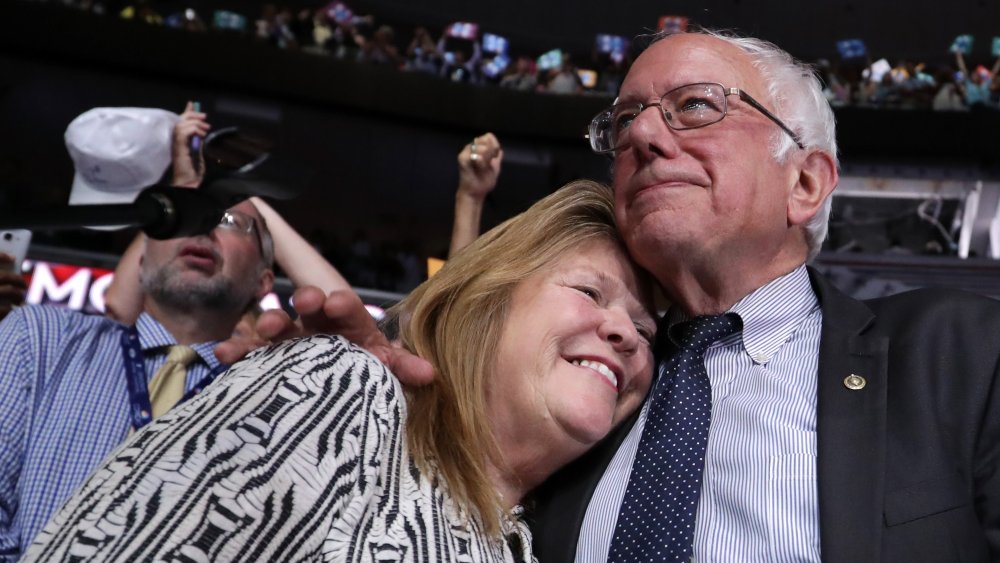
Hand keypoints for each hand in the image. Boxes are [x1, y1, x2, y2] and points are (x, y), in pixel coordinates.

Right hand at [0, 253, 26, 320]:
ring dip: (16, 295)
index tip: (13, 258)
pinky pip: (4, 309)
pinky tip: (10, 311)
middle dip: (16, 280)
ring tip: (19, 301)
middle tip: (24, 286)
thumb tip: (11, 267)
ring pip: (7, 290)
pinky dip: (8, 309)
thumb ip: (1, 280)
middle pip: (2, 277)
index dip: (1, 256)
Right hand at [171, 101, 210, 187]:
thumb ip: (197, 143)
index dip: (186, 113)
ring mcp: (175, 145)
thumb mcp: (198, 154)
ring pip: (181, 125)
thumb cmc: (193, 174)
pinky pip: (182, 133)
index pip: (181, 123)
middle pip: (180, 121)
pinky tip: (201, 134)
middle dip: (192, 115)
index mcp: (179, 142)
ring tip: (205, 128)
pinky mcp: (177, 148)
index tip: (192, 104)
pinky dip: (193, 130)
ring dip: (194, 123)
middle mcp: (175, 141)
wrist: (189, 184)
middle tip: (204, 116)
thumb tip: (200, 133)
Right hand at [214, 286, 434, 385]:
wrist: (341, 385)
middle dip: (307, 302)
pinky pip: (253, 353)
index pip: (348, 308)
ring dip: (273, 324)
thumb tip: (430, 373)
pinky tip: (224, 353)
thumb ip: (402, 367)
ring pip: (281, 327)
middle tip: (303, 301)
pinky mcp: (271, 359)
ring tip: (266, 326)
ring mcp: (293, 341)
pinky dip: (239, 351)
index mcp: (350, 323)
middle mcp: (320, 326)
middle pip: (312, 309)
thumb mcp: (383, 364)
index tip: (335, 301)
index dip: (342, 303)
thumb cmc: (364, 366)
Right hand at [457, 133, 502, 201]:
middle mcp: (472, 147)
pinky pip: (476, 155)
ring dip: (486, 158)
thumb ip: (497, 158)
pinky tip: (479, 168)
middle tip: (488, 163)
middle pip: (486, 139)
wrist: (476, 192)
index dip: (494, 146)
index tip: (494, 157)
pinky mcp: (462, 158)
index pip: (489, 136)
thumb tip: (500, 151)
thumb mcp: (495, 168)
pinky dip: (481, 162)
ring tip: (482, 167)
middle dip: (491, 152)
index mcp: (479, 148)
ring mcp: (466, 152)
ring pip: (482, 147)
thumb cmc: (484, 181)